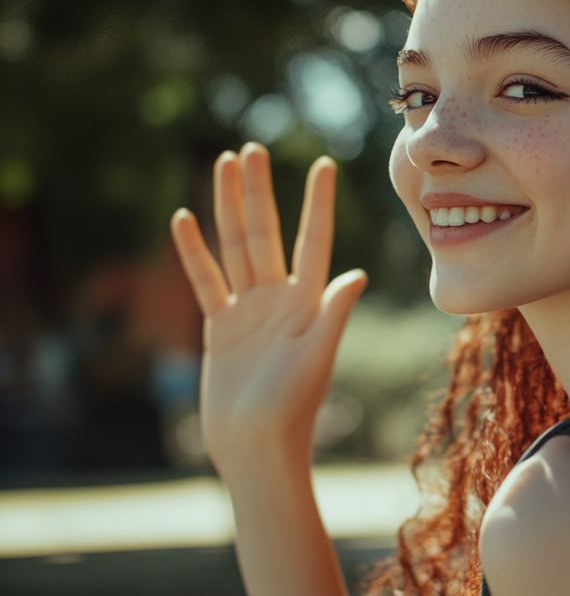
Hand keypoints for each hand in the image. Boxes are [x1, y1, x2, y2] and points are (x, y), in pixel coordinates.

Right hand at [170, 143, 366, 469]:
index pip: (314, 240)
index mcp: (309, 301)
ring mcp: (248, 310)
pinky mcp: (220, 326)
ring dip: (229, 207)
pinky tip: (185, 218)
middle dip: (259, 191)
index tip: (325, 165)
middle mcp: (280, 298)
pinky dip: (194, 251)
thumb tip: (358, 275)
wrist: (256, 446)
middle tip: (252, 149)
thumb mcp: (316, 356)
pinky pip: (205, 280)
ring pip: (235, 246)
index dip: (318, 204)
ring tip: (223, 166)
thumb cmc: (291, 407)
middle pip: (266, 232)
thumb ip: (333, 313)